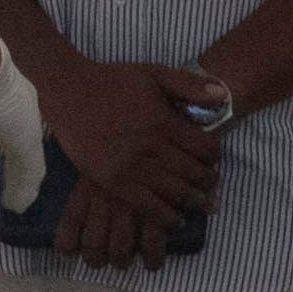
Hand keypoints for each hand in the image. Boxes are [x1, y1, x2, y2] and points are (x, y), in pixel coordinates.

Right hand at [31, 51, 224, 235]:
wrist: (70, 91)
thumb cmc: (113, 80)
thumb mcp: (154, 73)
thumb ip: (189, 84)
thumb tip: (222, 96)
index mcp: (163, 121)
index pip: (204, 147)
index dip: (215, 156)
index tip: (215, 160)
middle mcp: (150, 147)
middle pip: (192, 172)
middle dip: (208, 182)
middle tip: (213, 188)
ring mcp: (130, 166)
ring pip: (173, 192)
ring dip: (193, 201)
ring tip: (202, 205)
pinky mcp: (111, 181)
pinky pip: (145, 205)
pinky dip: (164, 216)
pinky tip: (174, 218)